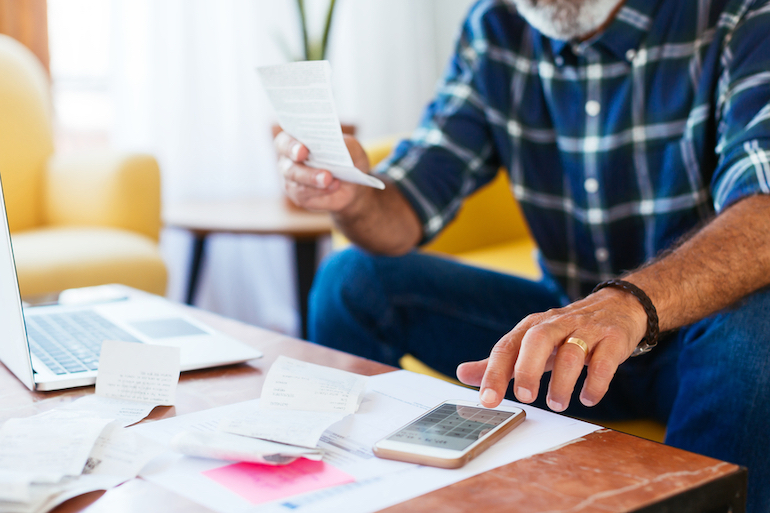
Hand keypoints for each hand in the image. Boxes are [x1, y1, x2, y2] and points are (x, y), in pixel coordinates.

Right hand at [274, 131, 370, 211]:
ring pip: (294, 177)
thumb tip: (337, 144)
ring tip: (328, 178)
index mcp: (297, 139)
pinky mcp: (298, 195)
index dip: (292, 144)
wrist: (353, 186)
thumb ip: (345, 145)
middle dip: (296, 158)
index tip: (303, 148)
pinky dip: (319, 190)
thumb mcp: (353, 150)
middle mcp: (289, 158)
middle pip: (286, 159)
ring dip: (311, 177)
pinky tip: (333, 186)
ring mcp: (292, 178)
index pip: (286, 140)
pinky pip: (303, 194)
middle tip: (305, 156)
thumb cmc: (348, 160)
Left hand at [456, 287, 647, 411]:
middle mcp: (556, 325)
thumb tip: (462, 374)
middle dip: (528, 369)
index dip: (494, 372)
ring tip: (557, 404)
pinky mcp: (612, 339)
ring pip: (572, 351)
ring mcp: (586, 330)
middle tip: (525, 398)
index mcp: (531, 328)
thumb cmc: (564, 332)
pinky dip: (596, 383)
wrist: (616, 307)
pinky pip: (604, 361)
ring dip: (563, 382)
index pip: (507, 347)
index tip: (487, 399)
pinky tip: (588, 398)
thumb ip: (498, 362)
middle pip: (537, 340)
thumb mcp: (529, 344)